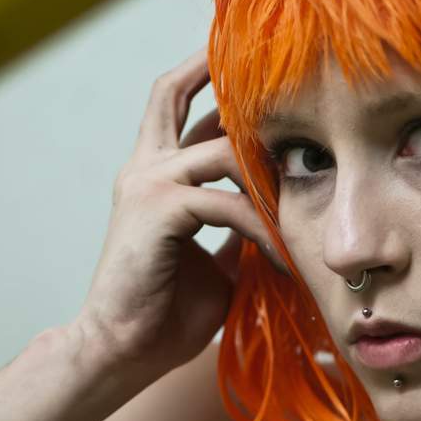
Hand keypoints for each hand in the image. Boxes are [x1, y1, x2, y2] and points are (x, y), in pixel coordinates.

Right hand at [72, 46, 288, 379]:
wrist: (123, 350)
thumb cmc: (166, 311)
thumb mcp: (214, 259)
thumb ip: (235, 228)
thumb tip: (274, 216)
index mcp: (154, 174)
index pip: (176, 106)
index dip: (205, 79)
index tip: (249, 69)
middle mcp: (145, 168)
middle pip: (171, 93)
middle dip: (214, 72)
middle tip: (267, 70)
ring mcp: (146, 184)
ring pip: (219, 150)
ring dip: (266, 175)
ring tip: (297, 204)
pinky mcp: (157, 210)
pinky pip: (224, 203)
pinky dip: (259, 227)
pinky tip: (278, 255)